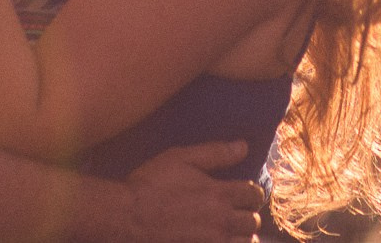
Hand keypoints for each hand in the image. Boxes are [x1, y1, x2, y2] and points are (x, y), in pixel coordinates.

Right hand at [121, 141, 264, 242]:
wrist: (126, 217)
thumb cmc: (150, 184)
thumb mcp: (181, 158)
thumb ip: (215, 153)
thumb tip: (244, 147)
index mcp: (219, 194)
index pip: (254, 194)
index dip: (252, 192)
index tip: (245, 193)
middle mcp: (221, 221)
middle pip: (253, 221)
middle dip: (248, 215)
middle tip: (237, 212)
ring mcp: (211, 242)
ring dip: (241, 236)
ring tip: (230, 231)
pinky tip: (217, 240)